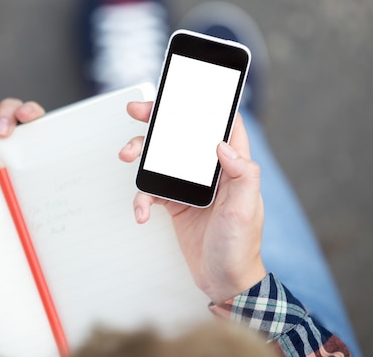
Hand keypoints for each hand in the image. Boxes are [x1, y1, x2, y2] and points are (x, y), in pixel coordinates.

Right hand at [119, 101, 266, 303]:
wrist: (223, 280)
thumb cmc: (241, 246)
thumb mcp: (246, 209)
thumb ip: (242, 174)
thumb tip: (223, 146)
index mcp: (232, 166)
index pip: (222, 124)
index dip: (206, 105)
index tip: (182, 92)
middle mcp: (210, 171)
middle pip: (183, 134)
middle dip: (159, 121)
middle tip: (138, 111)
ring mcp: (190, 186)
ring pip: (162, 158)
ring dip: (142, 154)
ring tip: (126, 156)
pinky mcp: (176, 203)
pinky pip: (152, 191)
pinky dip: (142, 198)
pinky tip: (141, 212)